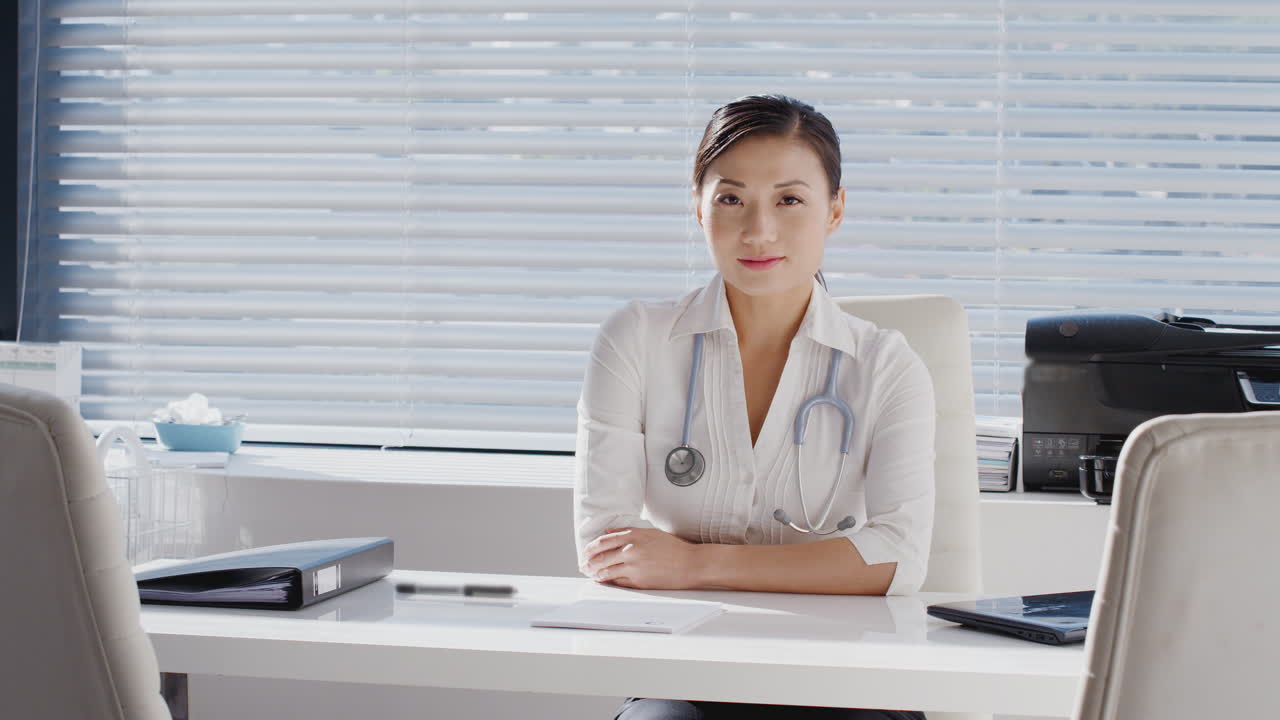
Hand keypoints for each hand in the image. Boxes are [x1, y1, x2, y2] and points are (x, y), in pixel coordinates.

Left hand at [579, 527, 704, 589]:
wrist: (690, 564)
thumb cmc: (674, 548)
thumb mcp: (650, 533)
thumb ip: (628, 532)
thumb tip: (609, 532)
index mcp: (634, 536)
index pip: (603, 541)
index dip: (591, 547)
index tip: (586, 551)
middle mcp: (631, 550)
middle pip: (600, 557)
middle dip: (589, 562)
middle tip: (583, 565)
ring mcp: (634, 567)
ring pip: (606, 572)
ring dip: (596, 574)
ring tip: (591, 574)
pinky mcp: (639, 581)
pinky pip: (618, 582)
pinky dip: (608, 582)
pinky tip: (604, 581)